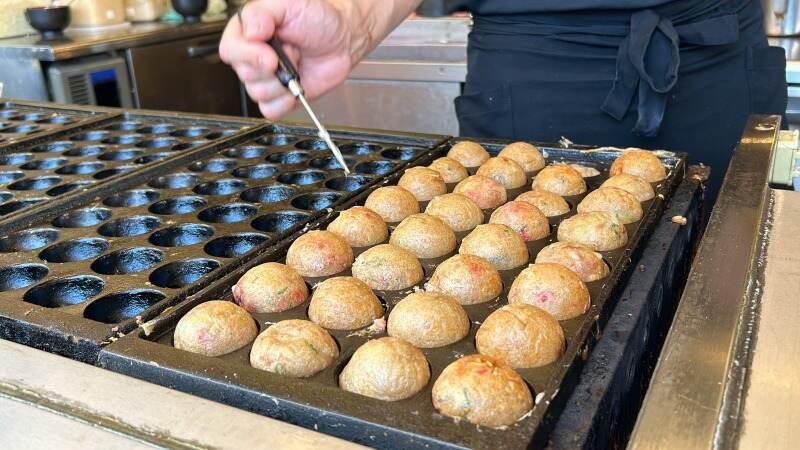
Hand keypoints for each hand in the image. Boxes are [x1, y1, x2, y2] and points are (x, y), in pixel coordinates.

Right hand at [220, 0, 358, 118]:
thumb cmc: (317, 18)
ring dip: (281, 83)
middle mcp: (253, 56)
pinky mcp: (280, 96)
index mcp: (248, 32)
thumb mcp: (288, 3)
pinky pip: (270, 109)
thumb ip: (262, 13)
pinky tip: (295, 88)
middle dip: (272, 68)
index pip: (230, 50)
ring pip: (258, 93)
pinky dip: (284, 102)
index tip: (270, 56)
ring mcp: (266, 78)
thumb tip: (249, 31)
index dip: (248, 56)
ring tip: (296, 65)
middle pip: (245, 74)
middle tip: (292, 53)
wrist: (342, 38)